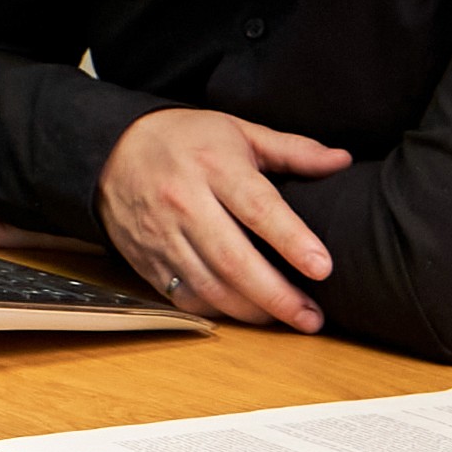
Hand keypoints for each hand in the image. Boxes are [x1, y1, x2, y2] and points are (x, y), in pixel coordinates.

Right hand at [95, 104, 352, 331]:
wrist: (110, 150)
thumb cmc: (185, 139)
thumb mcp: (238, 131)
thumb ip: (292, 149)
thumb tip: (341, 161)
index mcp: (213, 165)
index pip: (258, 207)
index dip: (292, 240)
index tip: (323, 267)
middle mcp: (184, 202)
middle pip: (233, 259)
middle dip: (277, 295)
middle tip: (312, 316)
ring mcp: (161, 235)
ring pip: (209, 286)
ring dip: (252, 311)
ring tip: (288, 320)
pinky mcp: (146, 260)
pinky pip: (184, 295)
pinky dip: (217, 311)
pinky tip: (245, 313)